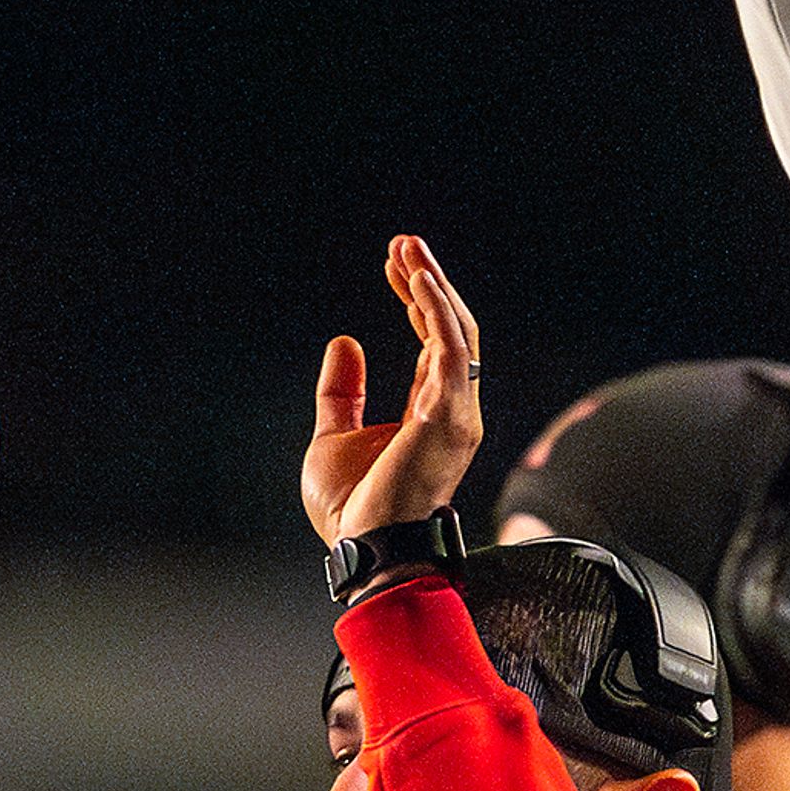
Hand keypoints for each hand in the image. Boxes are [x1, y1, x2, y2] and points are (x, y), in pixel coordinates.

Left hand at [304, 235, 484, 545]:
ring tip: (407, 248)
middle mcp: (452, 409)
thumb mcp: (332, 438)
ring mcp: (457, 413)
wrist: (363, 548)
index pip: (433, 343)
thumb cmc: (352, 509)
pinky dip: (435, 310)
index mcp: (429, 413)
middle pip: (450, 330)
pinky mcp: (450, 417)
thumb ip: (342, 391)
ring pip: (456, 332)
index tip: (394, 265)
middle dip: (428, 283)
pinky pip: (450, 349)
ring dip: (432, 286)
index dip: (417, 301)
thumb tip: (345, 341)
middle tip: (403, 243)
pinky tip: (417, 279)